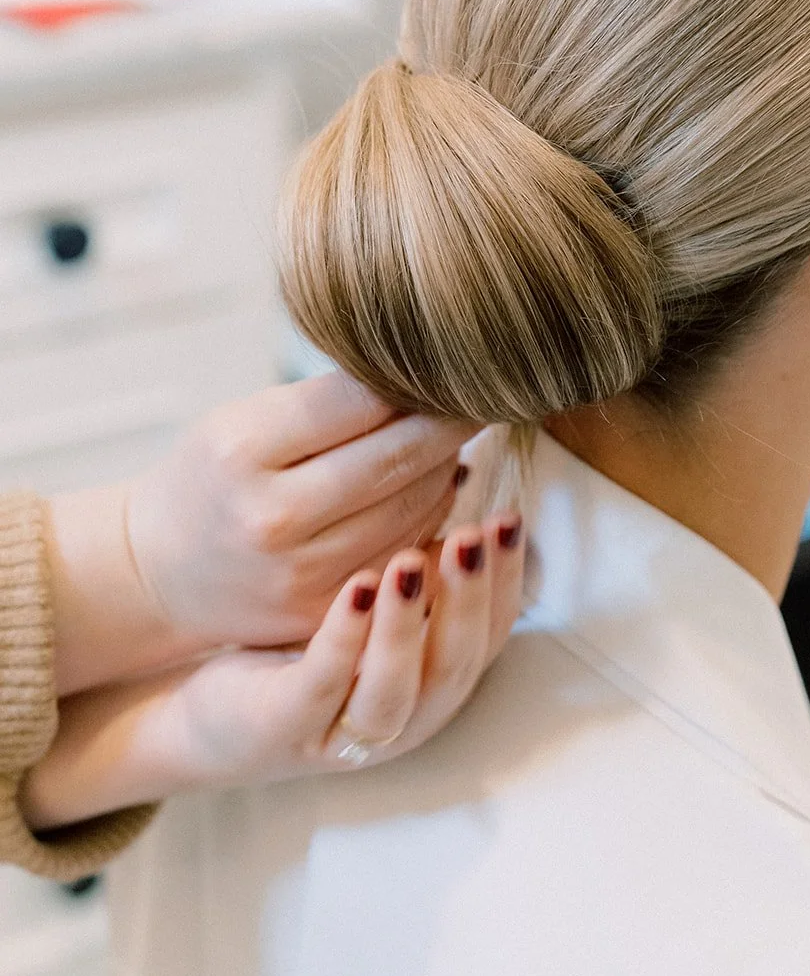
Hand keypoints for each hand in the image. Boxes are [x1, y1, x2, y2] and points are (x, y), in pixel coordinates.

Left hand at [21, 518, 525, 829]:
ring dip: (413, 622)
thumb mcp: (365, 597)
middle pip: (458, 662)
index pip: (489, 632)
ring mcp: (342, 726)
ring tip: (418, 556)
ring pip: (396, 687)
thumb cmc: (293, 634)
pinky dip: (346, 638)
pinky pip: (324, 685)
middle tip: (482, 531)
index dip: (506, 579)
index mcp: (428, 676)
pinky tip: (355, 585)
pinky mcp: (285, 726)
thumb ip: (415, 553)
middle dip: (474, 594)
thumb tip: (456, 461)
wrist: (191, 697)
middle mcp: (400, 711)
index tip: (511, 520)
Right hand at [49, 373, 479, 694]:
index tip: (453, 363)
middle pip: (397, 457)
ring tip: (453, 439)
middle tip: (480, 396)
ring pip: (414, 507)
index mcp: (244, 450)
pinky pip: (403, 552)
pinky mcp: (324, 612)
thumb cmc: (214, 475)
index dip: (416, 379)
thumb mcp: (244, 419)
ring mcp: (302, 574)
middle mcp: (273, 517)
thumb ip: (327, 400)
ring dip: (446, 467)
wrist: (161, 570)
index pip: (361, 401)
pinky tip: (436, 485)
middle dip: (449, 422)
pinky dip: (431, 514)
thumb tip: (425, 376)